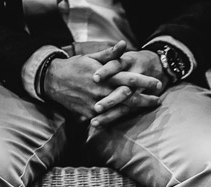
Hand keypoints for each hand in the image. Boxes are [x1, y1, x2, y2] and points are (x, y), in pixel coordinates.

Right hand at [42, 41, 161, 123]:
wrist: (52, 80)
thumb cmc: (74, 67)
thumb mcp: (91, 57)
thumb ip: (110, 54)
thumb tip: (124, 44)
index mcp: (105, 77)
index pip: (130, 79)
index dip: (145, 82)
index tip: (157, 84)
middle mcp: (102, 91)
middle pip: (129, 97)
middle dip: (145, 98)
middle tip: (158, 99)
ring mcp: (97, 104)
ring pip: (121, 109)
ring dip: (137, 109)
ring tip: (149, 106)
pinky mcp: (90, 113)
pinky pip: (108, 117)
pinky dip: (120, 116)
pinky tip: (131, 115)